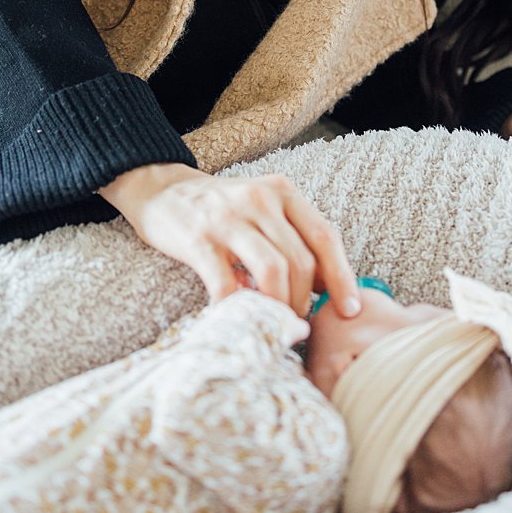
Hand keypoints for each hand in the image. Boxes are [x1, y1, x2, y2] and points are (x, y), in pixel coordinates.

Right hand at [98, 163, 359, 318]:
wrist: (161, 188)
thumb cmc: (223, 209)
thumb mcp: (264, 210)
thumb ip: (294, 239)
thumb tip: (326, 285)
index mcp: (284, 192)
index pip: (325, 237)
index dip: (342, 276)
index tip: (350, 309)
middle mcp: (261, 200)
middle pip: (300, 259)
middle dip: (305, 299)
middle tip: (298, 323)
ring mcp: (228, 218)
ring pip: (272, 270)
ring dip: (279, 305)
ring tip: (275, 324)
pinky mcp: (197, 239)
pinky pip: (225, 282)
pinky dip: (237, 307)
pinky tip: (237, 318)